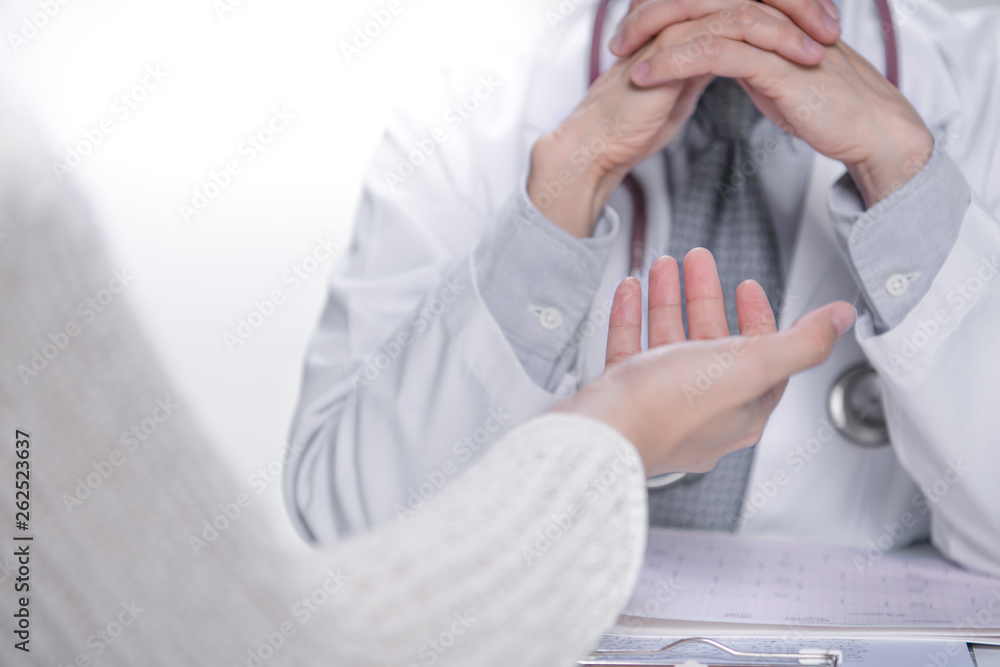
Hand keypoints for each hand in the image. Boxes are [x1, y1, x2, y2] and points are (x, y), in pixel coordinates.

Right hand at [526, 0, 836, 237]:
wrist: (605, 141)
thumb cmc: (639, 118)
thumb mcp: (687, 80)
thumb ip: (710, 58)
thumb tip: (741, 56)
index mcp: (688, 15)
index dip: (790, 5)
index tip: (823, 27)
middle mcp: (683, 10)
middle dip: (800, 4)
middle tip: (832, 27)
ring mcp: (677, 20)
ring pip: (748, 2)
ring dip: (793, 21)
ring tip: (822, 45)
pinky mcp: (674, 40)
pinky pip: (733, 27)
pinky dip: (771, 39)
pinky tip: (796, 56)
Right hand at [552, 248, 855, 476]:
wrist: (599, 433)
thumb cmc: (667, 411)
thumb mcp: (748, 366)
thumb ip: (800, 343)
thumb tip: (842, 320)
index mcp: (742, 408)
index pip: (763, 358)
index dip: (757, 317)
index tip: (748, 287)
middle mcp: (703, 410)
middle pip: (712, 343)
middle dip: (706, 297)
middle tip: (698, 263)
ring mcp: (661, 405)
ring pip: (670, 343)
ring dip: (669, 300)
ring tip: (662, 267)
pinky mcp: (625, 398)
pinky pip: (631, 350)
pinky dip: (633, 317)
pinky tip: (630, 293)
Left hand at [614, 5, 933, 206]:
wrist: (868, 128)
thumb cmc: (825, 105)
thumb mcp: (773, 74)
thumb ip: (745, 57)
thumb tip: (715, 55)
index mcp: (767, 13)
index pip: (705, 0)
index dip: (665, 11)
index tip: (631, 33)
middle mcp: (769, 14)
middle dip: (650, 15)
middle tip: (617, 38)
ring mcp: (773, 34)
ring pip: (701, 20)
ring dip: (654, 37)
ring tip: (622, 55)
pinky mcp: (775, 63)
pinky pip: (713, 53)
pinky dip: (673, 62)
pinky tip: (647, 74)